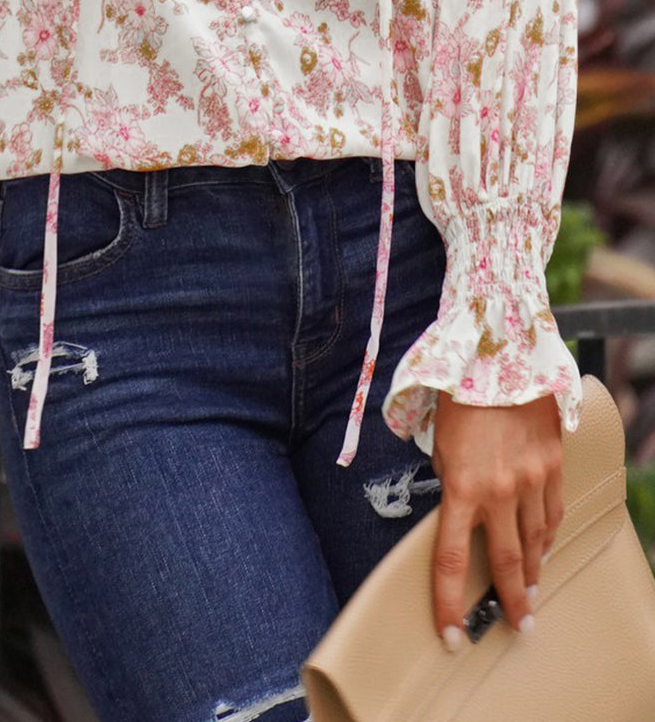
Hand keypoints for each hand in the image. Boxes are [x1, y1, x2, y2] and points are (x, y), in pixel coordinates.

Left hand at [430, 390, 563, 648]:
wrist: (498, 356)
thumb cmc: (458, 397)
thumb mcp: (439, 442)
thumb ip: (450, 481)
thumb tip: (460, 509)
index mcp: (460, 486)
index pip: (452, 560)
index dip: (449, 603)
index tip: (452, 634)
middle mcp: (498, 490)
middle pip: (507, 563)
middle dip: (510, 600)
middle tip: (516, 624)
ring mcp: (531, 479)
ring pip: (535, 541)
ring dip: (533, 571)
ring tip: (531, 593)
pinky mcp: (552, 465)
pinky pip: (552, 513)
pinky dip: (547, 535)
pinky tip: (544, 548)